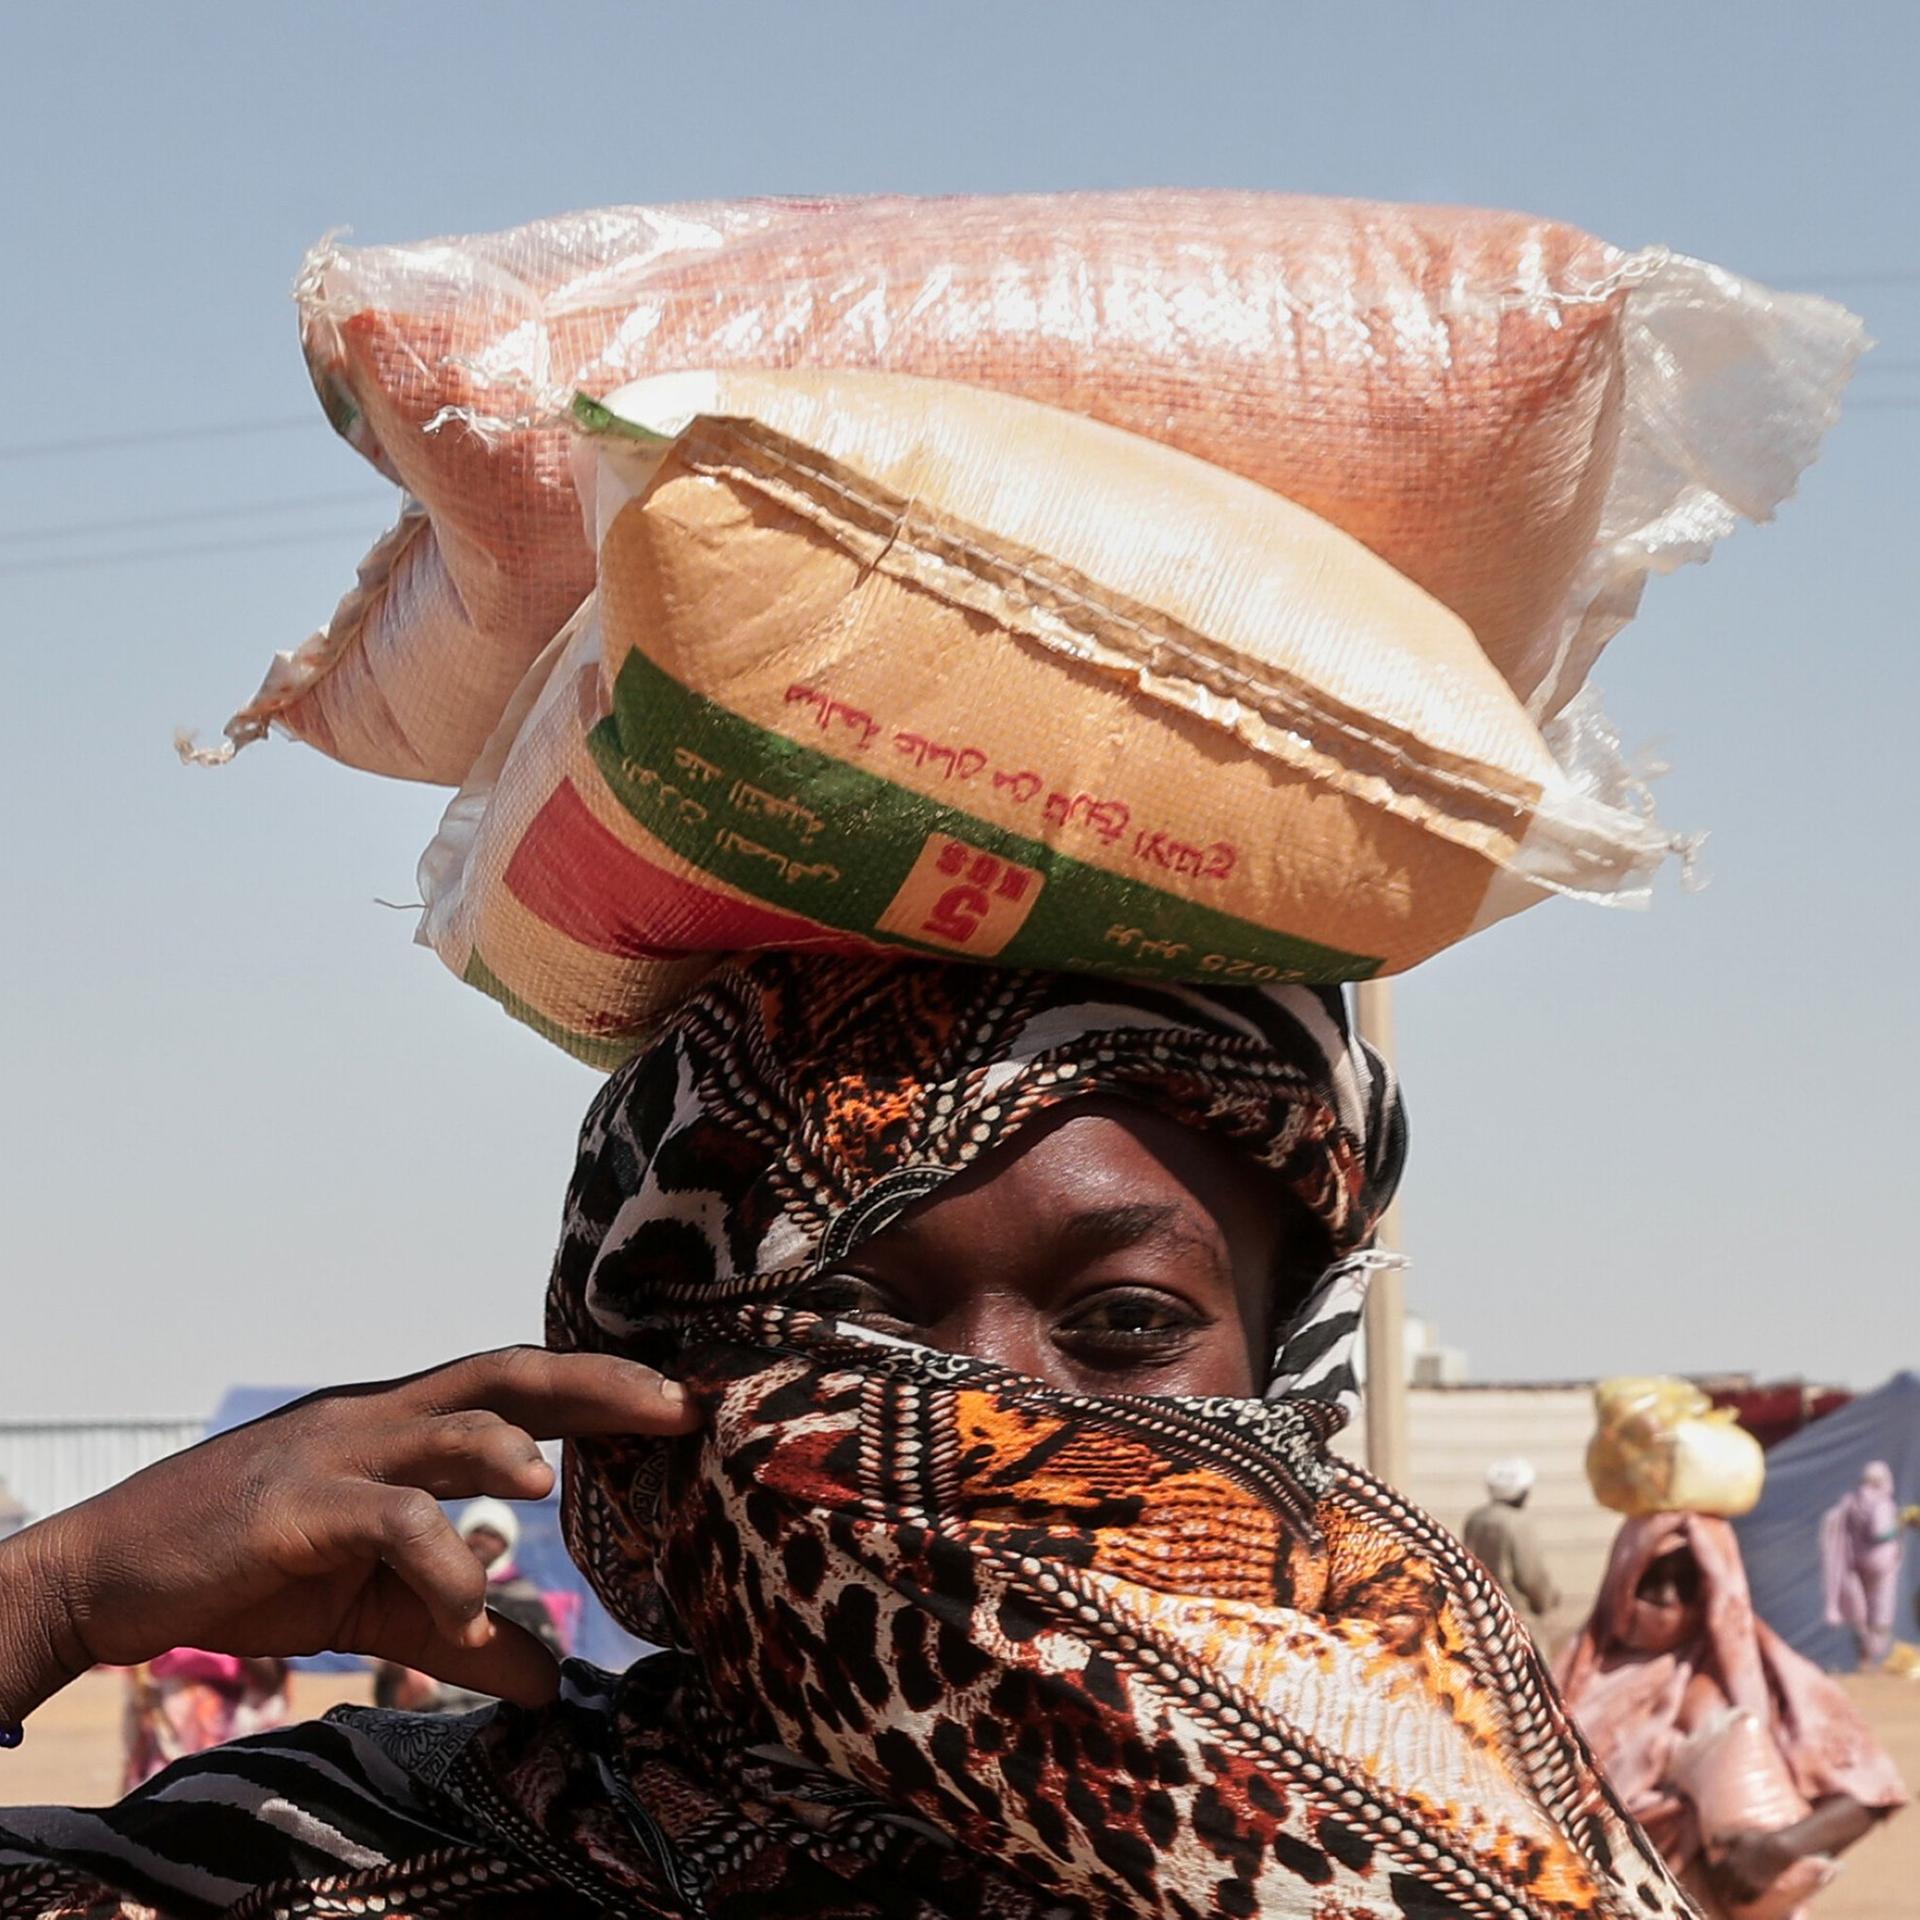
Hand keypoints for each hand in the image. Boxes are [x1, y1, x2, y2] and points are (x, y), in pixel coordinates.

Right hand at [2, 1348, 696, 1717]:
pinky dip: (432, 1558)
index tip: (683, 1401)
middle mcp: (379, 1417)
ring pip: (440, 1425)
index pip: (519, 1382)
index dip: (601, 1387)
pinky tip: (464, 1605)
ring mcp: (334, 1453)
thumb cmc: (255, 1567)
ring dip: (502, 1451)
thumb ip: (463, 1630)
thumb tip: (551, 1683)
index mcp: (404, 1425)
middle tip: (676, 1406)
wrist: (111, 1571)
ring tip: (552, 1491)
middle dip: (596, 1386)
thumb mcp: (376, 1604)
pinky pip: (380, 1519)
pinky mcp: (290, 1506)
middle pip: (504, 1374)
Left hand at [1711, 1830, 1798, 1905]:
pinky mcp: (1759, 1890)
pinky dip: (1741, 1901)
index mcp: (1729, 1862)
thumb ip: (1721, 1839)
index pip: (1713, 1875)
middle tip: (1717, 1889)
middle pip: (1720, 1888)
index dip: (1710, 1877)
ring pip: (1732, 1897)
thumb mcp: (1736, 1837)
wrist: (1777, 1850)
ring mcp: (1748, 1884)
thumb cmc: (1756, 1841)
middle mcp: (1736, 1875)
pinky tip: (1739, 1899)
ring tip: (1726, 1897)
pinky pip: (1746, 1900)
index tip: (1710, 1878)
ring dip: (1727, 1897)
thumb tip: (1710, 1843)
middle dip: (1717, 1889)